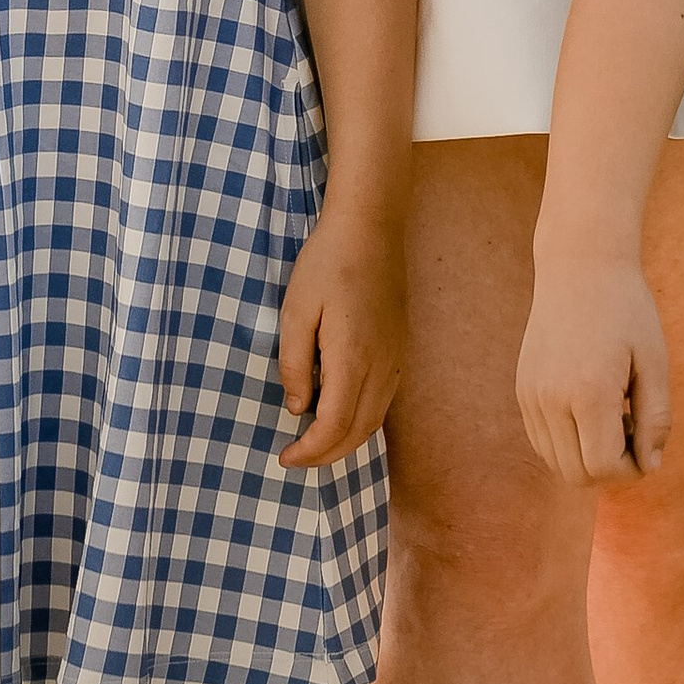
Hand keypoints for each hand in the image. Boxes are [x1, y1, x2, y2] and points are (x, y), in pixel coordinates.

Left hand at [275, 195, 406, 466]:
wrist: (371, 225)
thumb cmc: (327, 262)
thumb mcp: (296, 310)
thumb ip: (293, 364)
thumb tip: (298, 408)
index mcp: (353, 358)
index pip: (333, 426)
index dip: (309, 451)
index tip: (284, 457)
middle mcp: (382, 365)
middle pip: (357, 432)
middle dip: (325, 456)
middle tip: (295, 458)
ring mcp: (396, 357)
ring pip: (374, 420)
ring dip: (345, 441)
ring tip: (315, 444)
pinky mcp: (400, 348)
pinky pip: (384, 400)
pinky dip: (362, 421)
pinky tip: (341, 413)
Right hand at [516, 255, 672, 486]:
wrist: (579, 263)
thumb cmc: (625, 307)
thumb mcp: (654, 360)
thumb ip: (656, 418)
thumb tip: (650, 465)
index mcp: (587, 392)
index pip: (602, 468)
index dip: (629, 470)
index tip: (646, 446)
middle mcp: (550, 399)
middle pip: (575, 474)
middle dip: (609, 469)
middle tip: (631, 432)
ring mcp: (530, 395)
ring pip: (555, 462)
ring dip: (586, 457)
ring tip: (610, 416)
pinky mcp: (522, 389)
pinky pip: (541, 441)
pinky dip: (566, 443)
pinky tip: (588, 410)